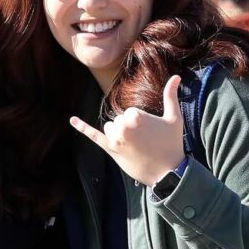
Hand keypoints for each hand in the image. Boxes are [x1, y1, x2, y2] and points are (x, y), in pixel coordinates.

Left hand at [70, 74, 186, 186]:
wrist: (167, 172)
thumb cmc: (172, 143)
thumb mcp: (174, 118)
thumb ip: (171, 96)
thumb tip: (176, 77)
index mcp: (135, 116)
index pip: (130, 112)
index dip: (140, 121)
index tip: (150, 132)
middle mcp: (122, 127)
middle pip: (119, 119)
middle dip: (129, 128)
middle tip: (144, 140)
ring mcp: (115, 139)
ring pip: (110, 127)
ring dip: (119, 133)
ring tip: (135, 145)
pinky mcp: (111, 150)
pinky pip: (94, 136)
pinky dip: (82, 127)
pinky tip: (72, 120)